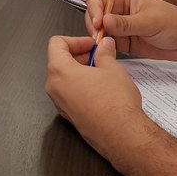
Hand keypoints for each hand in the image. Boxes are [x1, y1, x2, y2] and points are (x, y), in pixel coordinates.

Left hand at [45, 35, 144, 160]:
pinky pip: (69, 93)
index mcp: (59, 71)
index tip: (91, 44)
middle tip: (99, 55)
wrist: (122, 135)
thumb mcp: (112, 68)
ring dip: (80, 70)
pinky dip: (80, 85)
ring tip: (101, 71)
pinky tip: (100, 88)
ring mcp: (60, 103)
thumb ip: (104, 52)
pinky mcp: (68, 115)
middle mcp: (54, 87)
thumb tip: (104, 45)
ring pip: (64, 78)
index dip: (76, 40)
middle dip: (79, 54)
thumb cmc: (115, 103)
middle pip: (59, 60)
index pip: (56, 43)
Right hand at [85, 0, 176, 60]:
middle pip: (95, 14)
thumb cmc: (175, 22)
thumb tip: (104, 21)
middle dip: (93, 24)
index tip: (98, 22)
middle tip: (98, 36)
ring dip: (97, 37)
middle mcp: (119, 11)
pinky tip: (108, 51)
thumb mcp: (150, 21)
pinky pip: (107, 44)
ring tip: (103, 45)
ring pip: (99, 30)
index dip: (94, 8)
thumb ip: (126, 23)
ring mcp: (120, 27)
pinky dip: (104, 48)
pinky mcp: (123, 42)